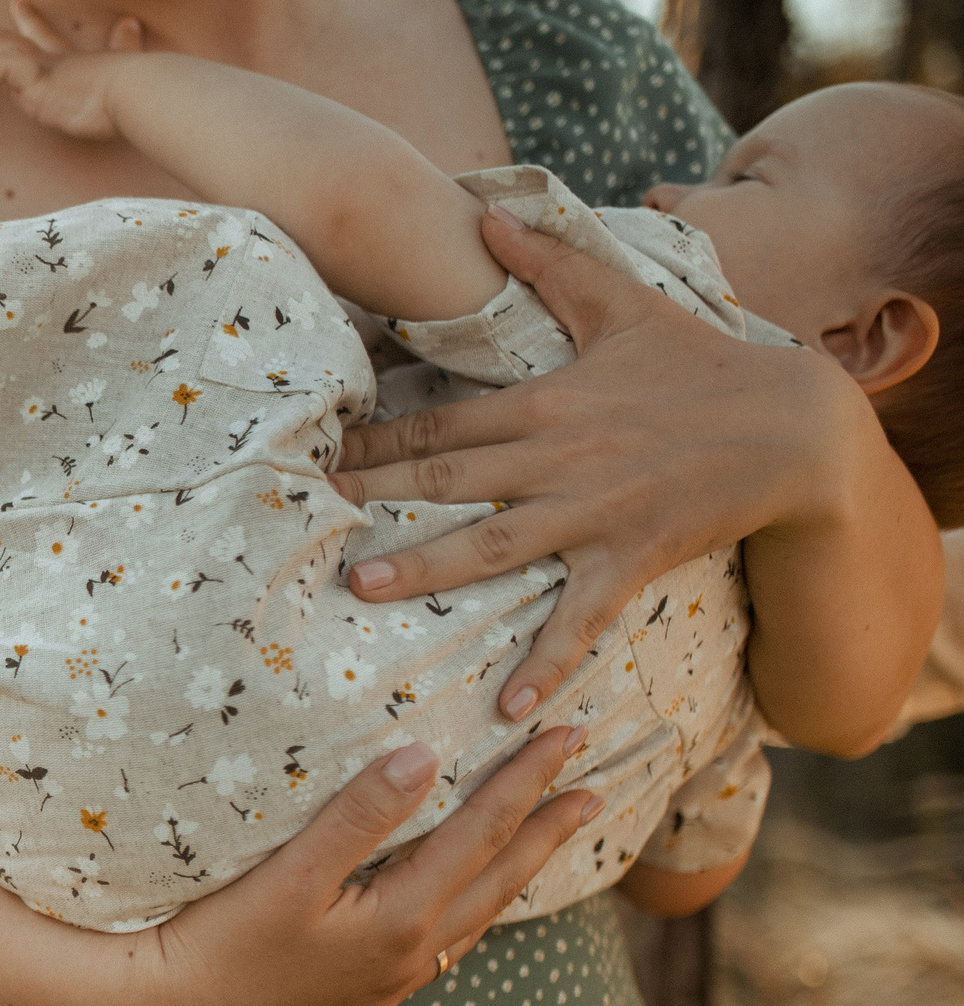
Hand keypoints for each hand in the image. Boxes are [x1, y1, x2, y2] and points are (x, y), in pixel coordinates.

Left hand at [0, 1, 144, 139]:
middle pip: (0, 42)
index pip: (41, 36)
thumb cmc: (136, 90)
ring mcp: (39, 70)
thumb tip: (131, 21)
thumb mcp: (123, 71)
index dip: (29, 20)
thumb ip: (124, 47)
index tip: (18, 3)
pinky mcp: (34, 80)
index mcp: (67, 63)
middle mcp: (48, 62)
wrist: (140, 92)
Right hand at [130, 726, 597, 1005]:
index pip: (480, 835)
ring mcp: (392, 985)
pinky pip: (446, 945)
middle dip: (549, 830)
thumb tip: (423, 756)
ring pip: (479, 919)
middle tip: (597, 787)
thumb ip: (358, 816)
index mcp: (401, 921)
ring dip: (518, 872)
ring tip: (549, 839)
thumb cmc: (220, 940)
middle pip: (499, 881)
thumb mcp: (287, 874)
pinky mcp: (366, 998)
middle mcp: (412, 959)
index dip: (526, 783)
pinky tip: (468, 900)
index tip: (566, 738)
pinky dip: (475, 909)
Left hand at [331, 206, 864, 721]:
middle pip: (447, 482)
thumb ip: (550, 264)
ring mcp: (594, 513)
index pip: (439, 424)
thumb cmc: (698, 363)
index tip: (313, 452)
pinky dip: (548, 659)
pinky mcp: (633, 558)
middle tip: (297, 515)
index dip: (372, 440)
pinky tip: (510, 706)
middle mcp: (559, 459)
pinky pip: (582, 616)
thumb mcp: (625, 302)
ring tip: (361, 588)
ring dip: (428, 571)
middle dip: (371, 498)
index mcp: (546, 403)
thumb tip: (488, 215)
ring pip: (494, 546)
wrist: (792, 424)